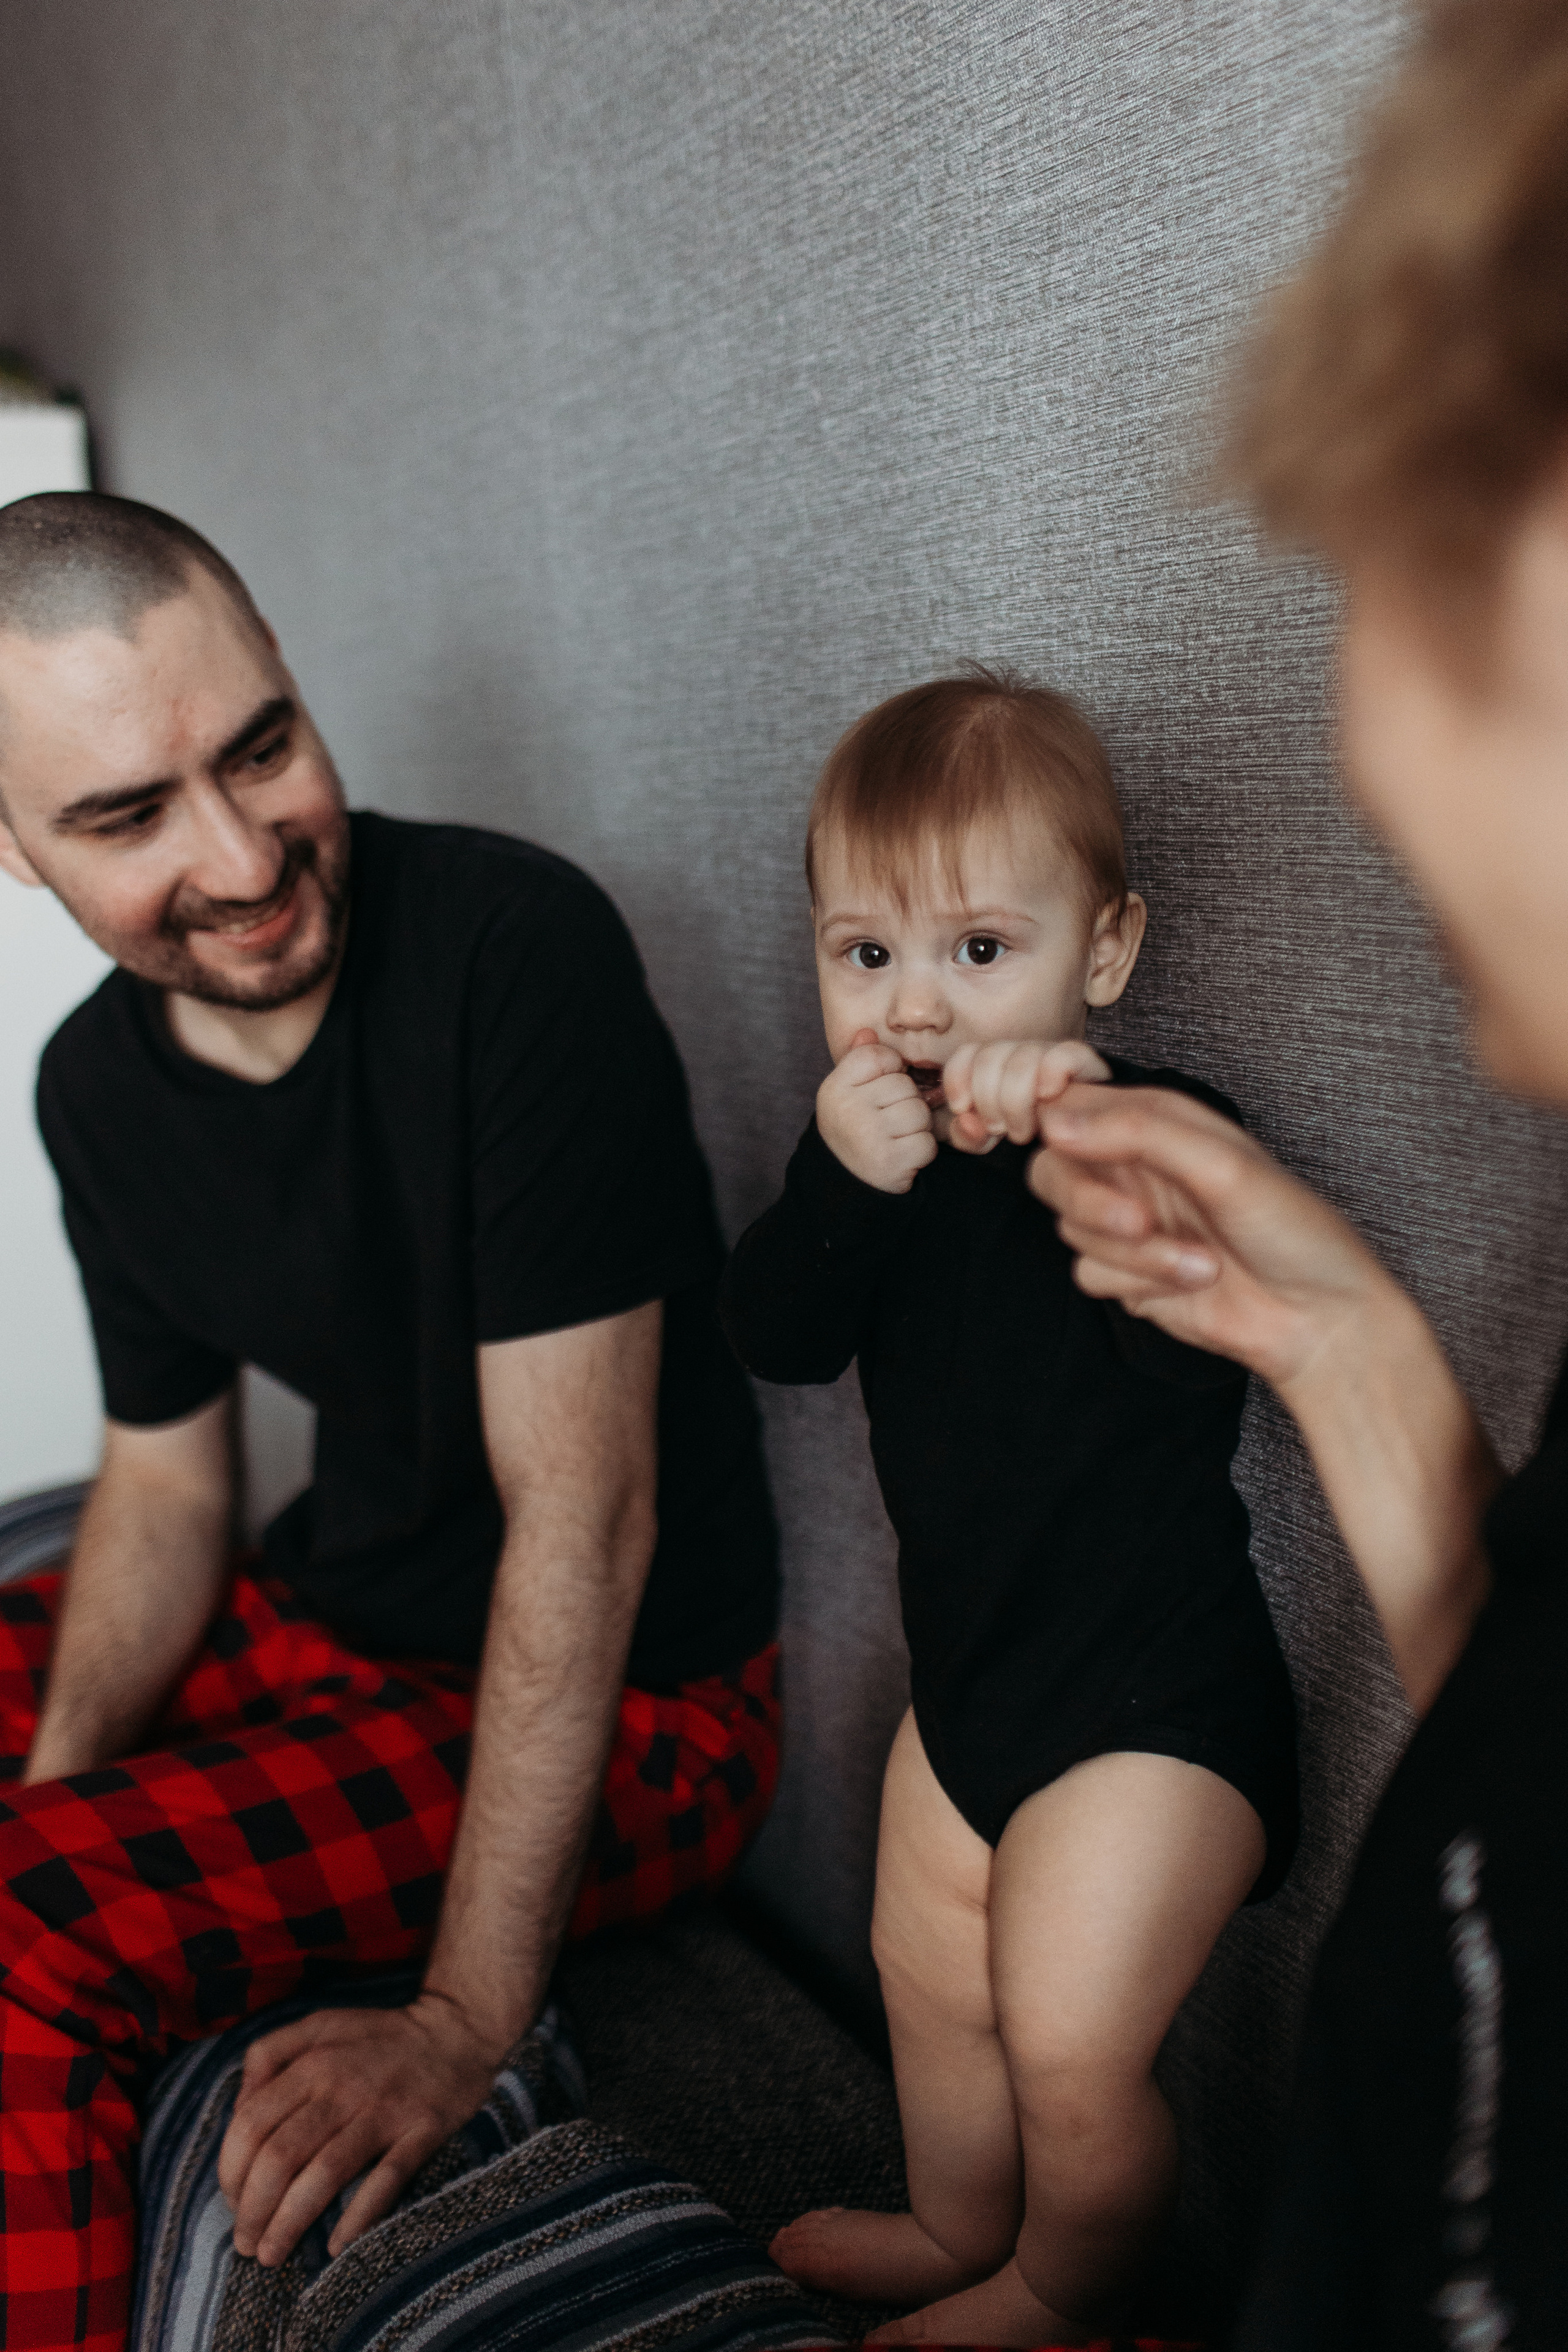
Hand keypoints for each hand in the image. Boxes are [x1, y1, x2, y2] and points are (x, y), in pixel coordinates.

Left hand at [218, 1993, 499, 2266]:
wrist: (457, 2030)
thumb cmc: (377, 2037)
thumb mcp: (317, 2026)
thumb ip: (269, 2054)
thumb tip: (237, 2109)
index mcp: (312, 2061)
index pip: (251, 2125)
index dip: (231, 2173)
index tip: (233, 2203)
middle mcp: (343, 2084)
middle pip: (280, 2157)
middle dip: (253, 2210)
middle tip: (248, 2243)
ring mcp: (385, 2109)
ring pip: (325, 2174)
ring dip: (290, 2223)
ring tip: (273, 2254)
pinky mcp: (422, 2130)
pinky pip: (386, 2180)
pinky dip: (357, 2217)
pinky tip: (334, 2246)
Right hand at [817, 1028, 936, 1193]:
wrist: (846, 1185)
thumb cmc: (854, 1131)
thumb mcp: (848, 1095)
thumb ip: (859, 1062)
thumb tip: (867, 1031)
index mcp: (834, 1088)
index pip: (879, 1056)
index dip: (889, 1072)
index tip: (879, 1093)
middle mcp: (847, 1109)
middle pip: (904, 1085)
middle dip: (905, 1104)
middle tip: (886, 1123)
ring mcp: (868, 1136)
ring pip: (919, 1113)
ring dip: (915, 1129)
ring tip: (894, 1139)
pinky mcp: (890, 1162)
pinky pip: (927, 1143)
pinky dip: (921, 1152)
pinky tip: (901, 1158)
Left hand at [940, 1038, 1108, 1153]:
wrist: (1080, 1143)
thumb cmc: (1029, 1135)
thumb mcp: (990, 1142)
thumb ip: (967, 1135)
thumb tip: (968, 1122)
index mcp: (994, 1063)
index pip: (966, 1053)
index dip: (958, 1080)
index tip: (963, 1108)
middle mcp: (1020, 1052)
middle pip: (989, 1057)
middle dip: (989, 1101)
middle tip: (1001, 1129)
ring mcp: (1050, 1053)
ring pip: (1021, 1061)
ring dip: (1017, 1103)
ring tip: (1024, 1130)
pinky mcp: (1081, 1060)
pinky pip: (1061, 1055)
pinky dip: (1050, 1076)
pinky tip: (1047, 1098)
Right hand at [1029, 1079, 1390, 1396]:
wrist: (1318, 1320)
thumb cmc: (1292, 1232)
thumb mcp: (1221, 1164)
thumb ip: (1137, 1132)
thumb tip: (1057, 1120)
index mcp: (1161, 1125)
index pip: (1077, 1103)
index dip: (1057, 1117)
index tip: (1064, 1140)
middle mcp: (1140, 1171)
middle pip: (1054, 1170)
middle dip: (1087, 1200)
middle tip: (1137, 1221)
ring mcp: (1132, 1225)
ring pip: (1072, 1229)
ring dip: (1136, 1254)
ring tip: (1200, 1262)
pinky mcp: (1129, 1276)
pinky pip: (1090, 1274)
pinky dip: (1138, 1284)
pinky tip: (1190, 1284)